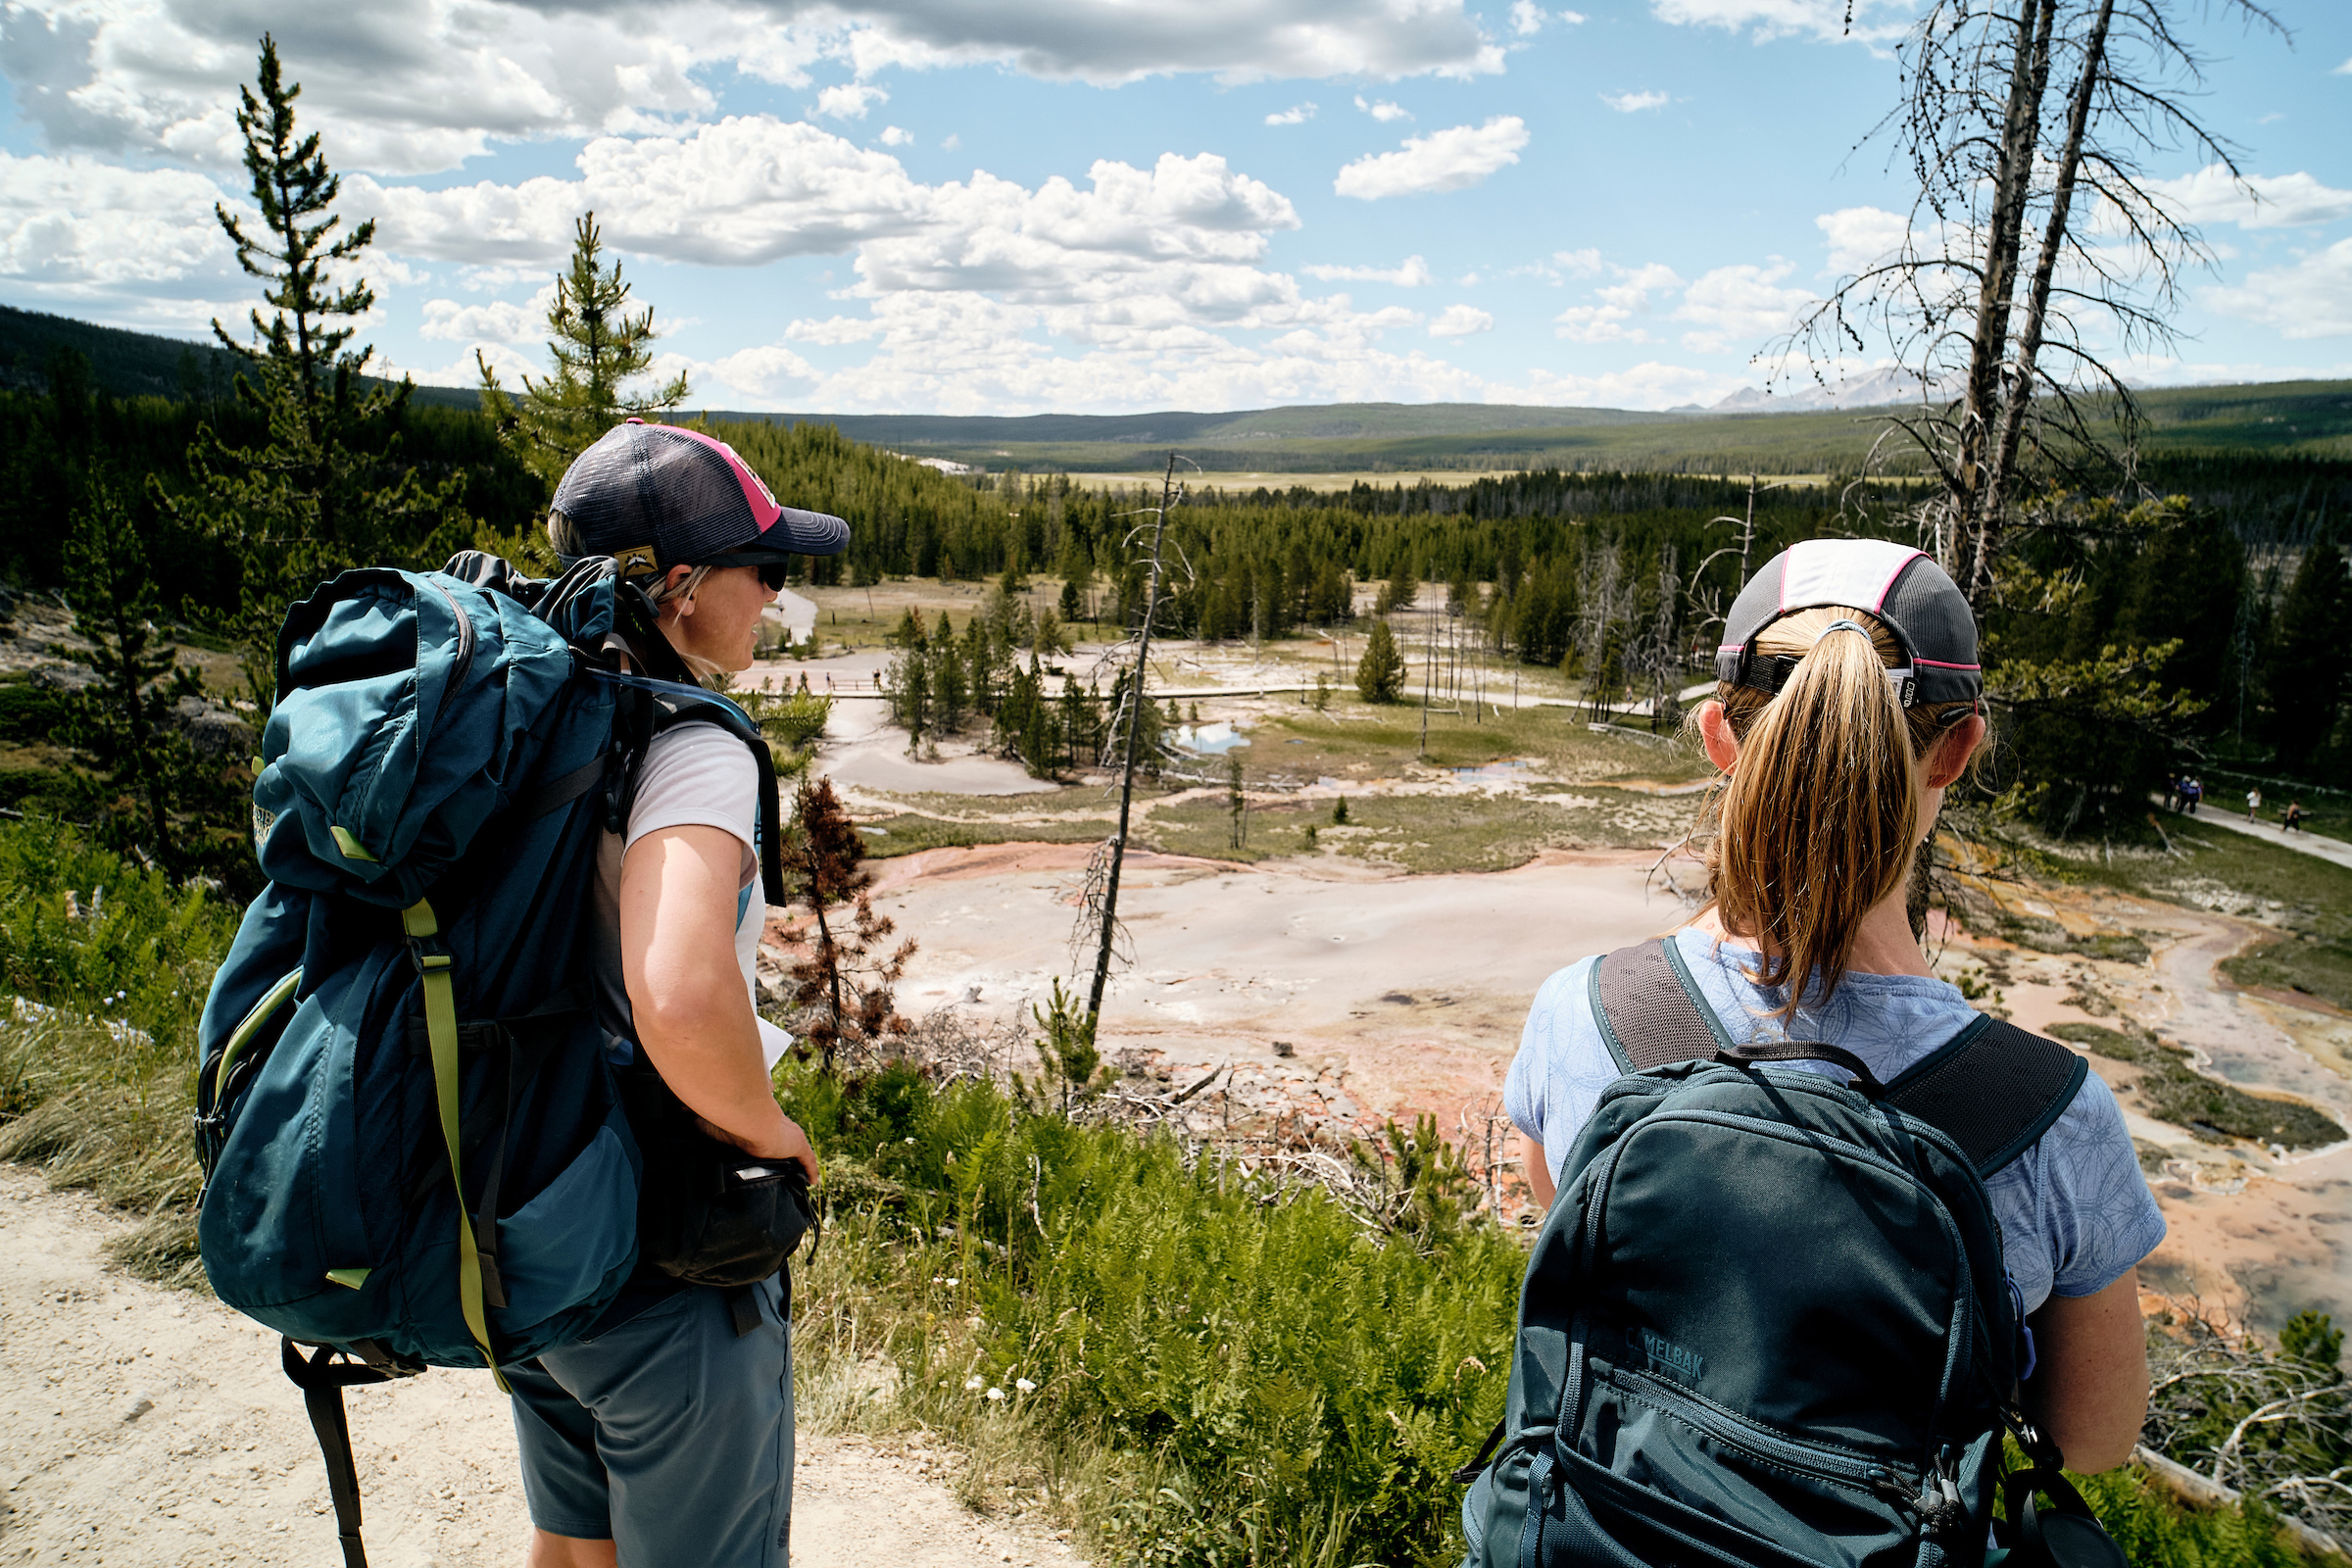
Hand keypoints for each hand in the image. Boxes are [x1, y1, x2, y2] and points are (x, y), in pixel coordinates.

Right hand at [694, 1110, 820, 1186]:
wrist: (744, 1114)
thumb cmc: (724, 1115)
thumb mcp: (704, 1118)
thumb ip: (692, 1116)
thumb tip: (674, 1109)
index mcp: (754, 1121)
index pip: (761, 1133)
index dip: (763, 1142)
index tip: (759, 1152)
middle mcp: (772, 1126)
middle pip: (780, 1142)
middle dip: (780, 1152)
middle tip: (778, 1168)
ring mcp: (786, 1135)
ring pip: (795, 1152)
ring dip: (797, 1163)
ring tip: (796, 1178)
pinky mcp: (797, 1144)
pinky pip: (808, 1160)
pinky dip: (811, 1170)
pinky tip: (813, 1181)